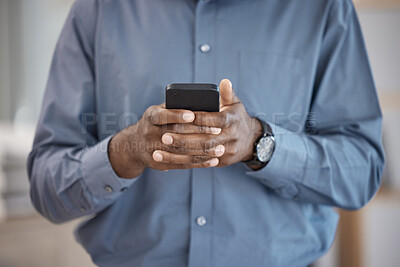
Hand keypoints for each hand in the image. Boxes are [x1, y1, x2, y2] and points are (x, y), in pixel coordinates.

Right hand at [108, 104, 224, 177]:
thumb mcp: (161, 111)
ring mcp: (152, 150)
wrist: (135, 144)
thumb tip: (201, 102)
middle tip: (218, 130)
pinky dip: (199, 162)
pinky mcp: (159, 163)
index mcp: (150, 116)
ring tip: (220, 148)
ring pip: (180, 151)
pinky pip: (182, 164)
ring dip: (202, 151)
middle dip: (198, 132)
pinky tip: (213, 160)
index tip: (192, 115)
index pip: (162, 116)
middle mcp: (148, 133)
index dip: (177, 115)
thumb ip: (176, 107)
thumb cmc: (157, 122)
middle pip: (175, 134)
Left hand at [162, 79, 262, 167]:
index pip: (215, 119)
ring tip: (162, 149)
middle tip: (165, 136)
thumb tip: (225, 82)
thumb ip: (227, 94)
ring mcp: (228, 151)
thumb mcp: (235, 104)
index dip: (200, 119)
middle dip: (184, 139)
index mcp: (233, 120)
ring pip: (202, 153)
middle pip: (206, 139)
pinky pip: (203, 162)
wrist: (251, 140)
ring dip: (181, 152)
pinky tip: (170, 159)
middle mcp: (232, 137)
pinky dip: (186, 161)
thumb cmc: (237, 118)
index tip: (183, 117)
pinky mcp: (223, 161)